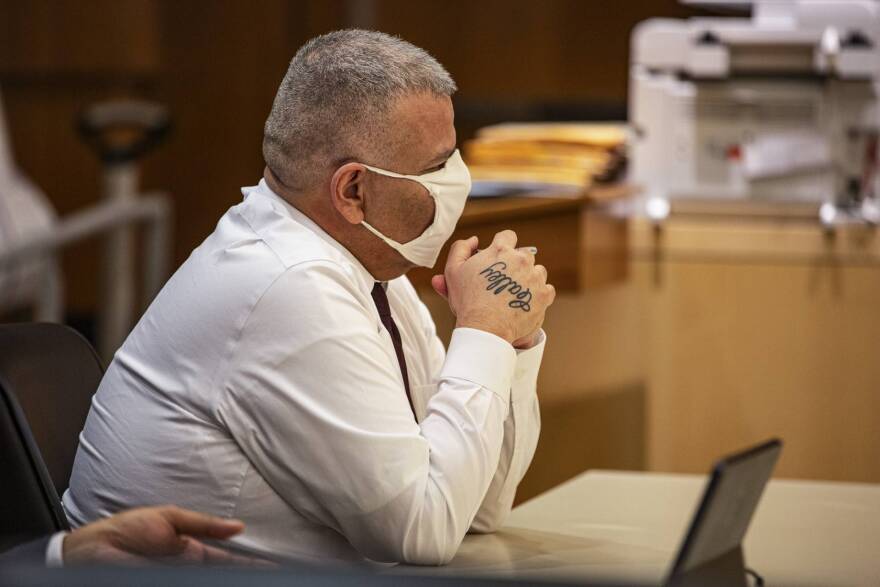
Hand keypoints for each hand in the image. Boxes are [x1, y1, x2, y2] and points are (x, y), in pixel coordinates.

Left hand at [63, 505, 265, 566]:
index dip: (251, 561)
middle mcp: (189, 566)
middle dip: (246, 572)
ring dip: (232, 574)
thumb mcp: (170, 518)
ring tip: (257, 574)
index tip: (273, 564)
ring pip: (211, 577)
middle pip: (224, 571)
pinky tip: (228, 577)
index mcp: (192, 548)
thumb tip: (238, 526)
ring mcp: (177, 576)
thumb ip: (204, 524)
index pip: (229, 557)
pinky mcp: (166, 581)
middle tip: (271, 573)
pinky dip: (212, 577)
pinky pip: (193, 580)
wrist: (93, 551)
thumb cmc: (127, 530)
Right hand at [436, 230, 554, 344]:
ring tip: (515, 294)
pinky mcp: (544, 295)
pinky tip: (527, 302)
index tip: (500, 259)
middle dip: (516, 265)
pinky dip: (539, 295)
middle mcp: (521, 259)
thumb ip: (461, 248)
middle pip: (524, 255)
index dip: (503, 246)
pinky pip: (547, 289)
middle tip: (504, 282)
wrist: (485, 328)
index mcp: (500, 250)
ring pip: (538, 271)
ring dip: (530, 279)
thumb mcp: (453, 270)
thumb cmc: (468, 301)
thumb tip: (474, 240)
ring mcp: (535, 277)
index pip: (508, 236)